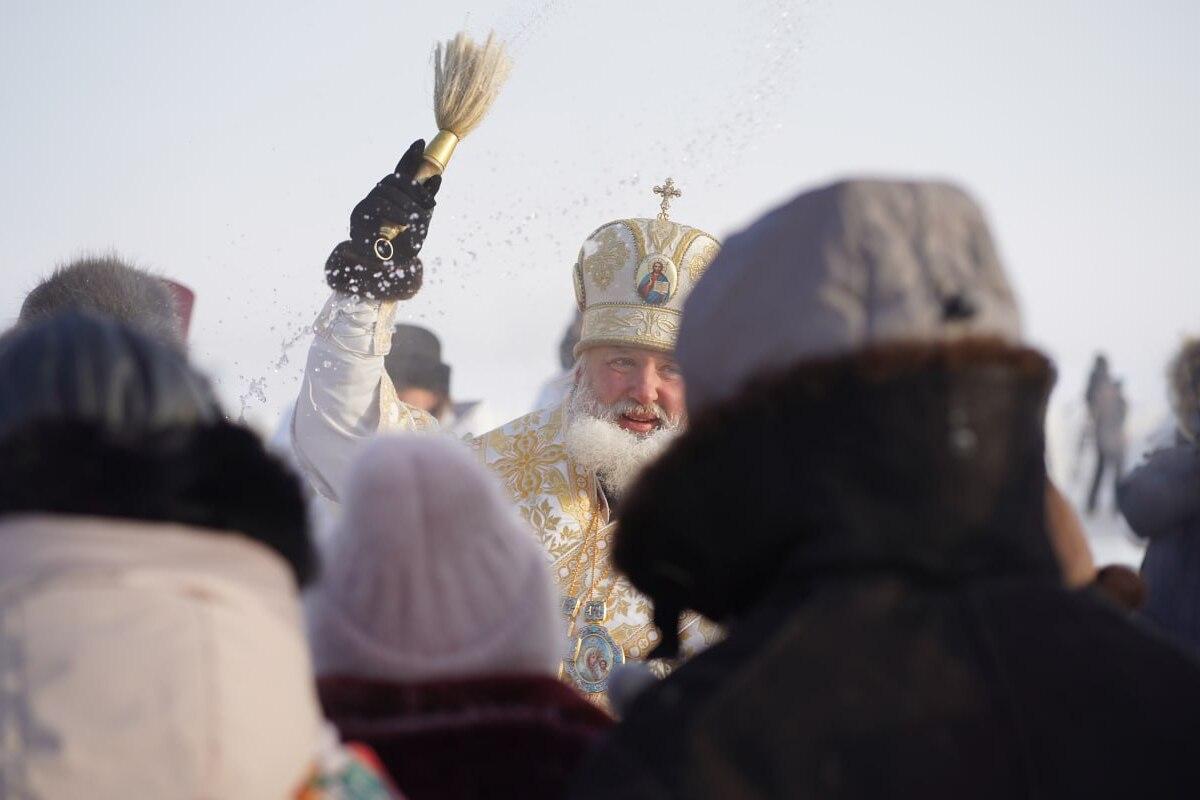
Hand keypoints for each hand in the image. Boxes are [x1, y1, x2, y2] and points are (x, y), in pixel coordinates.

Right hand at [325, 140, 442, 300]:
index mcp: (393, 198)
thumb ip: (425, 202)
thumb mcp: (421, 223)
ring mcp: (366, 207)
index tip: (419, 142)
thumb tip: (436, 178)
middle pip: (393, 180)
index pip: (400, 173)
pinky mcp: (358, 220)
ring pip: (385, 192)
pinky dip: (392, 213)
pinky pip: (375, 208)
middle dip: (413, 189)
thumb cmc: (403, 247)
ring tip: (413, 218)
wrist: (386, 271)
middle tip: (428, 205)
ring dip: (404, 204)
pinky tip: (403, 221)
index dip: (409, 157)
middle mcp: (378, 198)